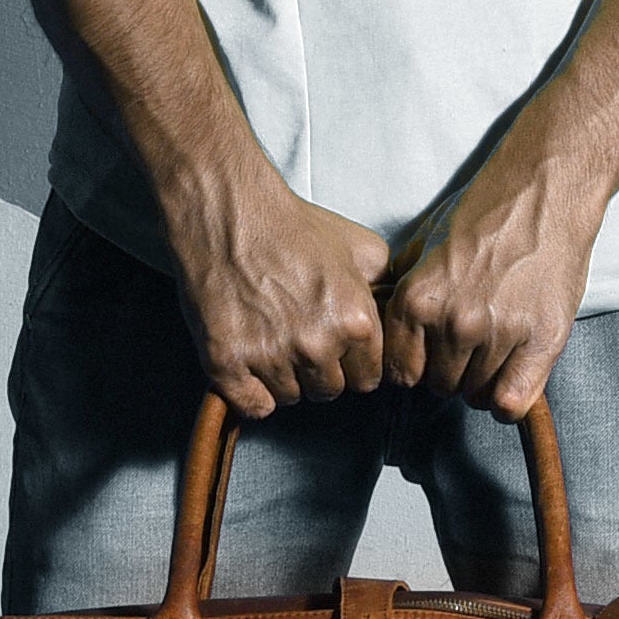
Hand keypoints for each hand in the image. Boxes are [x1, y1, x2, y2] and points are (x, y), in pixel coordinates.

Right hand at [171, 176, 389, 417]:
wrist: (227, 213)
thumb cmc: (291, 227)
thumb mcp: (359, 246)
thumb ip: (384, 286)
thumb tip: (391, 309)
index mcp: (354, 321)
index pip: (367, 379)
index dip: (351, 364)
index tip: (335, 349)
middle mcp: (316, 345)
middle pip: (329, 391)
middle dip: (319, 370)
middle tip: (299, 336)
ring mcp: (270, 357)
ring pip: (291, 397)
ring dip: (284, 377)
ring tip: (271, 338)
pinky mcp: (227, 363)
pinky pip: (254, 405)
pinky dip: (252, 391)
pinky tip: (250, 363)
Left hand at [381, 165, 597, 421]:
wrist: (543, 191)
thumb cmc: (484, 214)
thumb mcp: (422, 247)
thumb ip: (401, 291)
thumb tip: (383, 332)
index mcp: (416, 300)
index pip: (401, 373)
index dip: (417, 368)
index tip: (431, 357)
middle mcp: (453, 321)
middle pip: (440, 386)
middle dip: (452, 371)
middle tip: (470, 346)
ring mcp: (497, 333)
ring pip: (477, 395)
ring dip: (484, 380)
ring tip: (496, 349)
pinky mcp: (539, 341)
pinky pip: (511, 402)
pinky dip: (509, 399)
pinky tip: (513, 376)